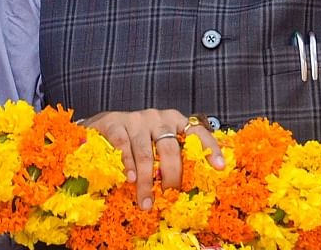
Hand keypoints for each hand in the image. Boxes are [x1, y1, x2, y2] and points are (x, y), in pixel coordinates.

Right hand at [83, 108, 224, 209]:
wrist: (102, 126)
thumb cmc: (137, 140)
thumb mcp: (157, 144)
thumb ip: (172, 157)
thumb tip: (187, 189)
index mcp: (176, 121)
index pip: (198, 132)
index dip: (210, 148)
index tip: (219, 167)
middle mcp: (159, 117)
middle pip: (170, 149)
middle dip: (172, 177)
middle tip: (169, 197)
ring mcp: (137, 119)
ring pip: (146, 154)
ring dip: (146, 181)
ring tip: (146, 202)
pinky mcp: (115, 123)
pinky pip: (124, 147)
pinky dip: (128, 166)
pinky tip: (129, 180)